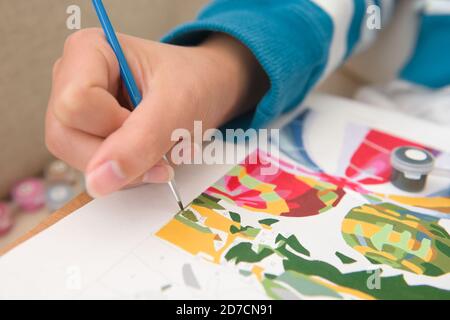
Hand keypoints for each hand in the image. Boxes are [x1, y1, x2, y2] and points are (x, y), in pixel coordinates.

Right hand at [46, 28, 267, 197]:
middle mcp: (71, 78)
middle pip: (66, 136)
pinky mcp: (87, 132)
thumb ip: (140, 142)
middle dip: (119, 156)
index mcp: (88, 51)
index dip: (115, 126)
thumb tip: (97, 183)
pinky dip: (127, 172)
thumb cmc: (195, 83)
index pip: (75, 105)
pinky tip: (150, 158)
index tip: (152, 119)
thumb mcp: (177, 108)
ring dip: (126, 169)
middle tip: (159, 148)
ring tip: (160, 154)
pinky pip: (93, 167)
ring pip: (77, 158)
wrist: (209, 88)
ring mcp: (75, 108)